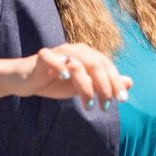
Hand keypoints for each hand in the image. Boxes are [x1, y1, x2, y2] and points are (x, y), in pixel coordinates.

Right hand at [13, 43, 132, 108]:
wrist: (26, 80)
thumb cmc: (56, 82)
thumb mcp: (84, 86)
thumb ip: (104, 85)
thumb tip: (129, 83)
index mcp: (87, 55)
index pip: (107, 65)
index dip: (116, 82)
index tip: (122, 100)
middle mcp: (75, 50)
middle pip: (96, 63)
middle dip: (105, 85)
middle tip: (107, 105)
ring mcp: (58, 52)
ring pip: (77, 63)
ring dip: (86, 85)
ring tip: (89, 104)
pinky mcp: (42, 56)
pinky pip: (52, 58)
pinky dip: (60, 66)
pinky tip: (66, 78)